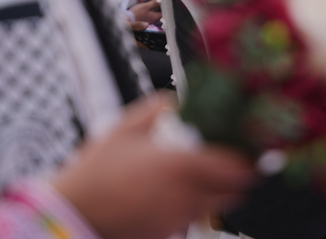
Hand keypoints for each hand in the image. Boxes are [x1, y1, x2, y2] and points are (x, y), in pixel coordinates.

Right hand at [52, 95, 254, 238]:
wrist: (74, 212)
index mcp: (181, 167)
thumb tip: (174, 100)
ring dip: (214, 193)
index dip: (249, 162)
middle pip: (234, 193)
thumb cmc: (97, 171)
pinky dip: (191, 207)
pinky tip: (171, 194)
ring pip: (214, 208)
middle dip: (236, 179)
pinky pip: (190, 220)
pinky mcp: (166, 235)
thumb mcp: (123, 128)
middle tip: (229, 163)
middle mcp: (186, 196)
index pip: (236, 170)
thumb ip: (155, 108)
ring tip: (197, 177)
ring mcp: (177, 219)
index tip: (250, 153)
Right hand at [129, 0, 161, 25]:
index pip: (163, 9)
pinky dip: (144, 3)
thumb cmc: (136, 14)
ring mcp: (147, 17)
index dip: (163, 2)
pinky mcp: (142, 16)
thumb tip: (162, 0)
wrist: (125, 20)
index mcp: (156, 16)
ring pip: (150, 7)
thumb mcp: (146, 6)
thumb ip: (155, 3)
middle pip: (157, 7)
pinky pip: (145, 9)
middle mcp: (153, 18)